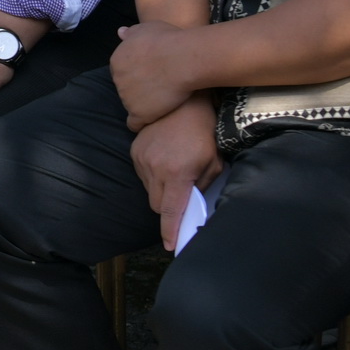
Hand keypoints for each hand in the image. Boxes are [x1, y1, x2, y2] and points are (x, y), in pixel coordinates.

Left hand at [110, 19, 206, 127]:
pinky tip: (153, 119)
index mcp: (117, 61)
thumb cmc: (168, 40)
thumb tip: (120, 32)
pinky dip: (142, 123)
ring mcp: (127, 99)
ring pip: (131, 105)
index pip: (122, 71)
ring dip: (143, 104)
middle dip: (138, 89)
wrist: (183, 59)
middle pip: (125, 89)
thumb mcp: (147, 28)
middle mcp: (118, 81)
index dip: (136, 73)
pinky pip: (134, 124)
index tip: (151, 74)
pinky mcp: (139, 114)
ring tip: (162, 102)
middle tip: (158, 87)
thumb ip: (132, 33)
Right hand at [130, 104, 221, 247]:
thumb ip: (203, 187)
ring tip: (175, 172)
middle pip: (156, 205)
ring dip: (160, 190)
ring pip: (148, 190)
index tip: (169, 245)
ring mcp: (142, 159)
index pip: (170, 211)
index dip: (170, 231)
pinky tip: (166, 162)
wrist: (185, 103)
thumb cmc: (204, 132)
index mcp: (177, 173)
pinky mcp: (135, 150)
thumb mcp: (214, 162)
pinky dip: (153, 176)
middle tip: (181, 200)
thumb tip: (195, 204)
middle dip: (168, 209)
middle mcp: (155, 168)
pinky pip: (142, 174)